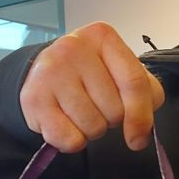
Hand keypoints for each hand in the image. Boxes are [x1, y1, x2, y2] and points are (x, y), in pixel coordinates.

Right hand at [20, 22, 164, 152]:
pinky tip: (66, 123)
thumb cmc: (91, 75)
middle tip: (97, 105)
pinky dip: (73, 141)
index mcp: (103, 36)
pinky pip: (69, 139)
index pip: (134, 81)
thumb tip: (138, 136)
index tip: (139, 138)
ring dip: (92, 130)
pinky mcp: (33, 98)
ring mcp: (50, 72)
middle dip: (111, 119)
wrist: (45, 74)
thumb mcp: (123, 74)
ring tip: (80, 112)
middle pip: (114, 109)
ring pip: (92, 126)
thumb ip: (145, 98)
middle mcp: (74, 48)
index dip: (141, 115)